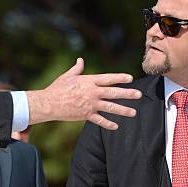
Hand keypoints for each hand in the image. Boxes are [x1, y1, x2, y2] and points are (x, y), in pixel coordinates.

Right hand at [26, 58, 141, 129]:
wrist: (49, 103)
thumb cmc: (57, 88)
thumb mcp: (67, 76)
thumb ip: (77, 68)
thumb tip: (80, 60)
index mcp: (88, 81)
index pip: (108, 78)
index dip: (119, 78)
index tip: (130, 78)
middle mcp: (92, 93)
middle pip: (113, 93)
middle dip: (127, 94)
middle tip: (138, 94)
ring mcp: (90, 105)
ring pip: (110, 107)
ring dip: (123, 110)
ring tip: (133, 112)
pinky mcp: (85, 115)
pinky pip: (99, 120)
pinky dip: (108, 124)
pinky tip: (116, 126)